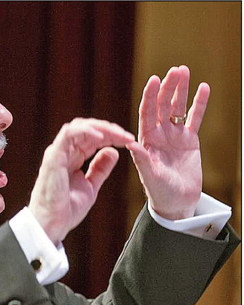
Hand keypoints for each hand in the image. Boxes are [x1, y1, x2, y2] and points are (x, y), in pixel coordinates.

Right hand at [29, 118, 134, 244]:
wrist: (54, 224)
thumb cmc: (67, 209)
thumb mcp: (91, 186)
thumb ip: (100, 169)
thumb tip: (113, 151)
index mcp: (71, 158)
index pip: (91, 138)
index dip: (111, 136)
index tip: (129, 141)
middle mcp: (63, 152)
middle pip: (86, 129)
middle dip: (109, 129)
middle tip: (127, 137)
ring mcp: (57, 153)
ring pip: (78, 127)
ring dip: (101, 128)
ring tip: (119, 135)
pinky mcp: (53, 157)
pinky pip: (68, 134)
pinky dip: (86, 131)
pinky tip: (102, 138)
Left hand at [127, 65, 209, 219]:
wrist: (177, 202)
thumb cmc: (160, 192)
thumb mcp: (150, 176)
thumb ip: (142, 160)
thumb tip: (131, 143)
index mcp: (146, 141)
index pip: (147, 114)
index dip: (150, 96)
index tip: (154, 80)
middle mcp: (158, 135)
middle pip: (162, 106)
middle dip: (167, 88)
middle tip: (175, 70)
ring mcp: (173, 136)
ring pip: (177, 108)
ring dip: (180, 90)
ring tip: (184, 71)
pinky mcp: (189, 141)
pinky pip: (194, 118)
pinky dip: (199, 104)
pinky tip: (203, 88)